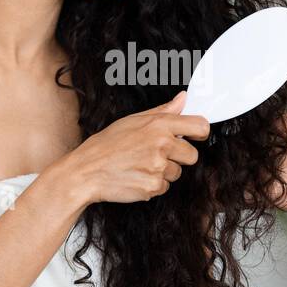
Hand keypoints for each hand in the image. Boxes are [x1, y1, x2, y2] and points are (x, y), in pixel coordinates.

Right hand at [63, 90, 210, 204]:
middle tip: (156, 155)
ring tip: (140, 165)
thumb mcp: (133, 120)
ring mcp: (158, 167)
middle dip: (179, 157)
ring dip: (163, 172)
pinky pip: (164, 187)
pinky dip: (153, 185)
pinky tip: (136, 176)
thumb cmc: (107, 145)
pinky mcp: (153, 186)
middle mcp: (162, 144)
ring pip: (177, 173)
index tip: (193, 137)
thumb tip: (183, 99)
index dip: (199, 133)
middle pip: (192, 155)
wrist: (86, 171)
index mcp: (159, 124)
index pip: (200, 126)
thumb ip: (163, 111)